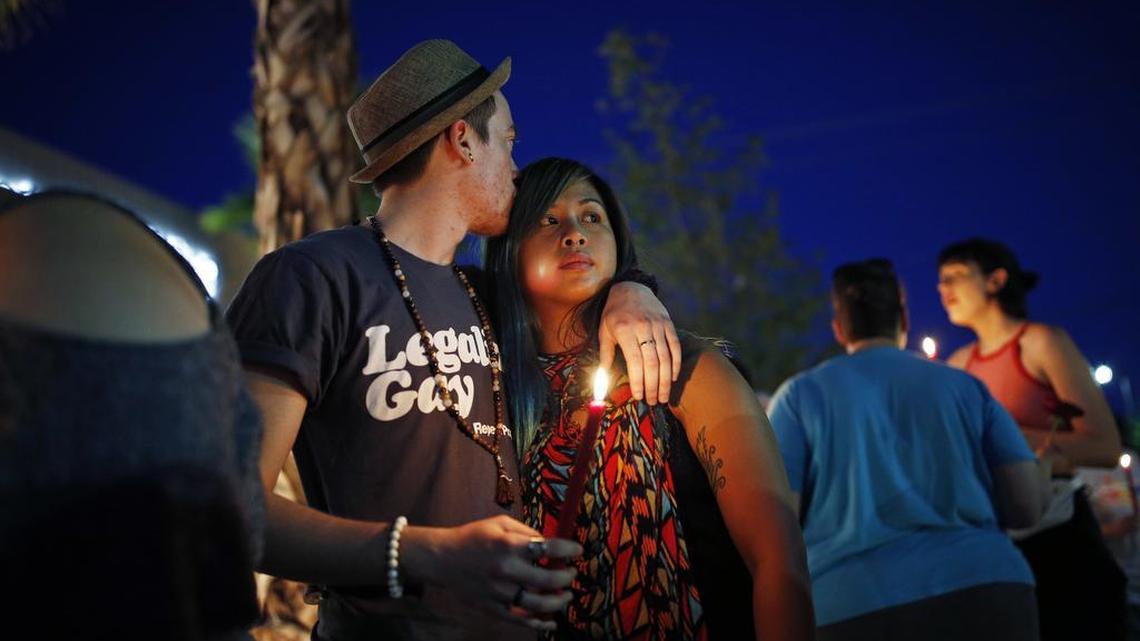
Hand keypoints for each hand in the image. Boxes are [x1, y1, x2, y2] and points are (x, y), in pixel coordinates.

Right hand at [405, 515, 581, 630]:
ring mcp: (499, 592)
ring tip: (566, 595)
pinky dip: (539, 623)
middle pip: (548, 580)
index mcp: (508, 545)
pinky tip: (551, 622)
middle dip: (566, 577)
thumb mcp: (499, 523)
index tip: (578, 550)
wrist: (443, 558)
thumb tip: (550, 543)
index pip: (549, 548)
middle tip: (571, 574)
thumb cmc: (473, 537)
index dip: (569, 549)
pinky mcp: (492, 607)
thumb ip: (526, 532)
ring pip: (538, 604)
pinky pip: (520, 620)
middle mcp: (505, 570)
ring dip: (558, 602)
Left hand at [599, 281, 681, 404]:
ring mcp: (658, 324)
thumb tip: (602, 381)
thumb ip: (605, 355)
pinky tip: (673, 378)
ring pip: (666, 357)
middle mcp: (643, 327)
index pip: (634, 362)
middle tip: (654, 402)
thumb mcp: (604, 331)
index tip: (639, 396)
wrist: (630, 288)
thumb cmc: (613, 314)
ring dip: (666, 380)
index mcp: (625, 330)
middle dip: (654, 385)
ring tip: (663, 396)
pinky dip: (675, 364)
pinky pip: (675, 346)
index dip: (638, 381)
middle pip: (652, 362)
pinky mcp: (668, 323)